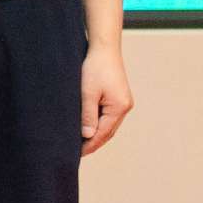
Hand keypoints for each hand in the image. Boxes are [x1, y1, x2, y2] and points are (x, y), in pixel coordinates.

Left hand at [79, 40, 133, 154]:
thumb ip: (87, 114)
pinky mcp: (119, 97)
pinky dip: (99, 124)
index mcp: (119, 107)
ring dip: (97, 135)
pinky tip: (89, 128)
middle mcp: (125, 107)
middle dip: (93, 143)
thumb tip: (87, 136)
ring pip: (109, 125)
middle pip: (108, 132)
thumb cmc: (95, 68)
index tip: (77, 154)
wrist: (104, 48)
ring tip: (81, 144)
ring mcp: (123, 102)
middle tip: (77, 154)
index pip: (103, 133)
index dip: (90, 145)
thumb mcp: (87, 92)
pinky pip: (108, 117)